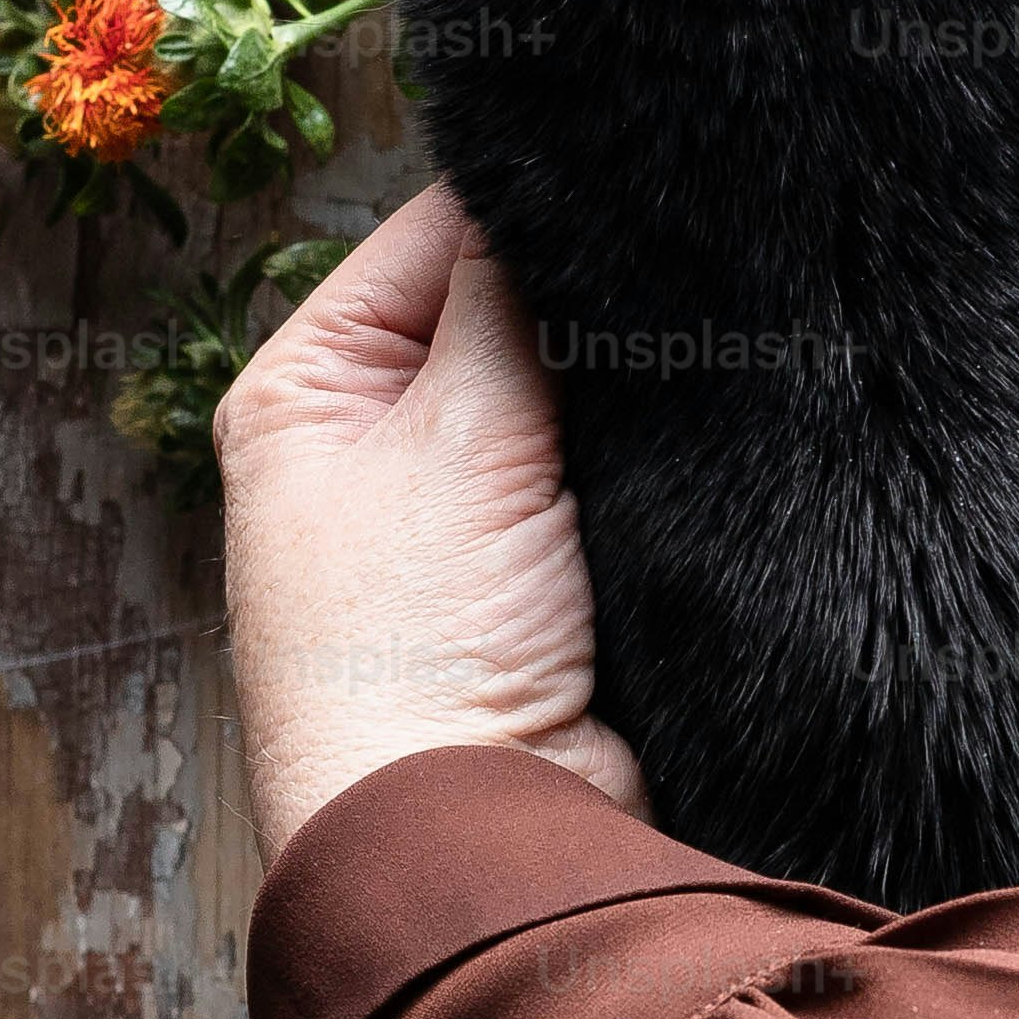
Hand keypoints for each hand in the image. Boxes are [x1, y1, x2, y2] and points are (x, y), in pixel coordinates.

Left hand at [217, 184, 645, 867]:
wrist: (479, 844)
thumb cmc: (414, 654)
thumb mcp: (457, 433)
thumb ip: (506, 297)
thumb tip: (543, 179)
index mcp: (307, 390)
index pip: (431, 233)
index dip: (528, 201)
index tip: (629, 175)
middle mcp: (377, 446)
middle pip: (508, 312)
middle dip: (588, 295)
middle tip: (683, 254)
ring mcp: (469, 519)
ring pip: (579, 396)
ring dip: (634, 381)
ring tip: (703, 337)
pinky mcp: (554, 582)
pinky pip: (622, 477)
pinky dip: (660, 455)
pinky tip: (711, 425)